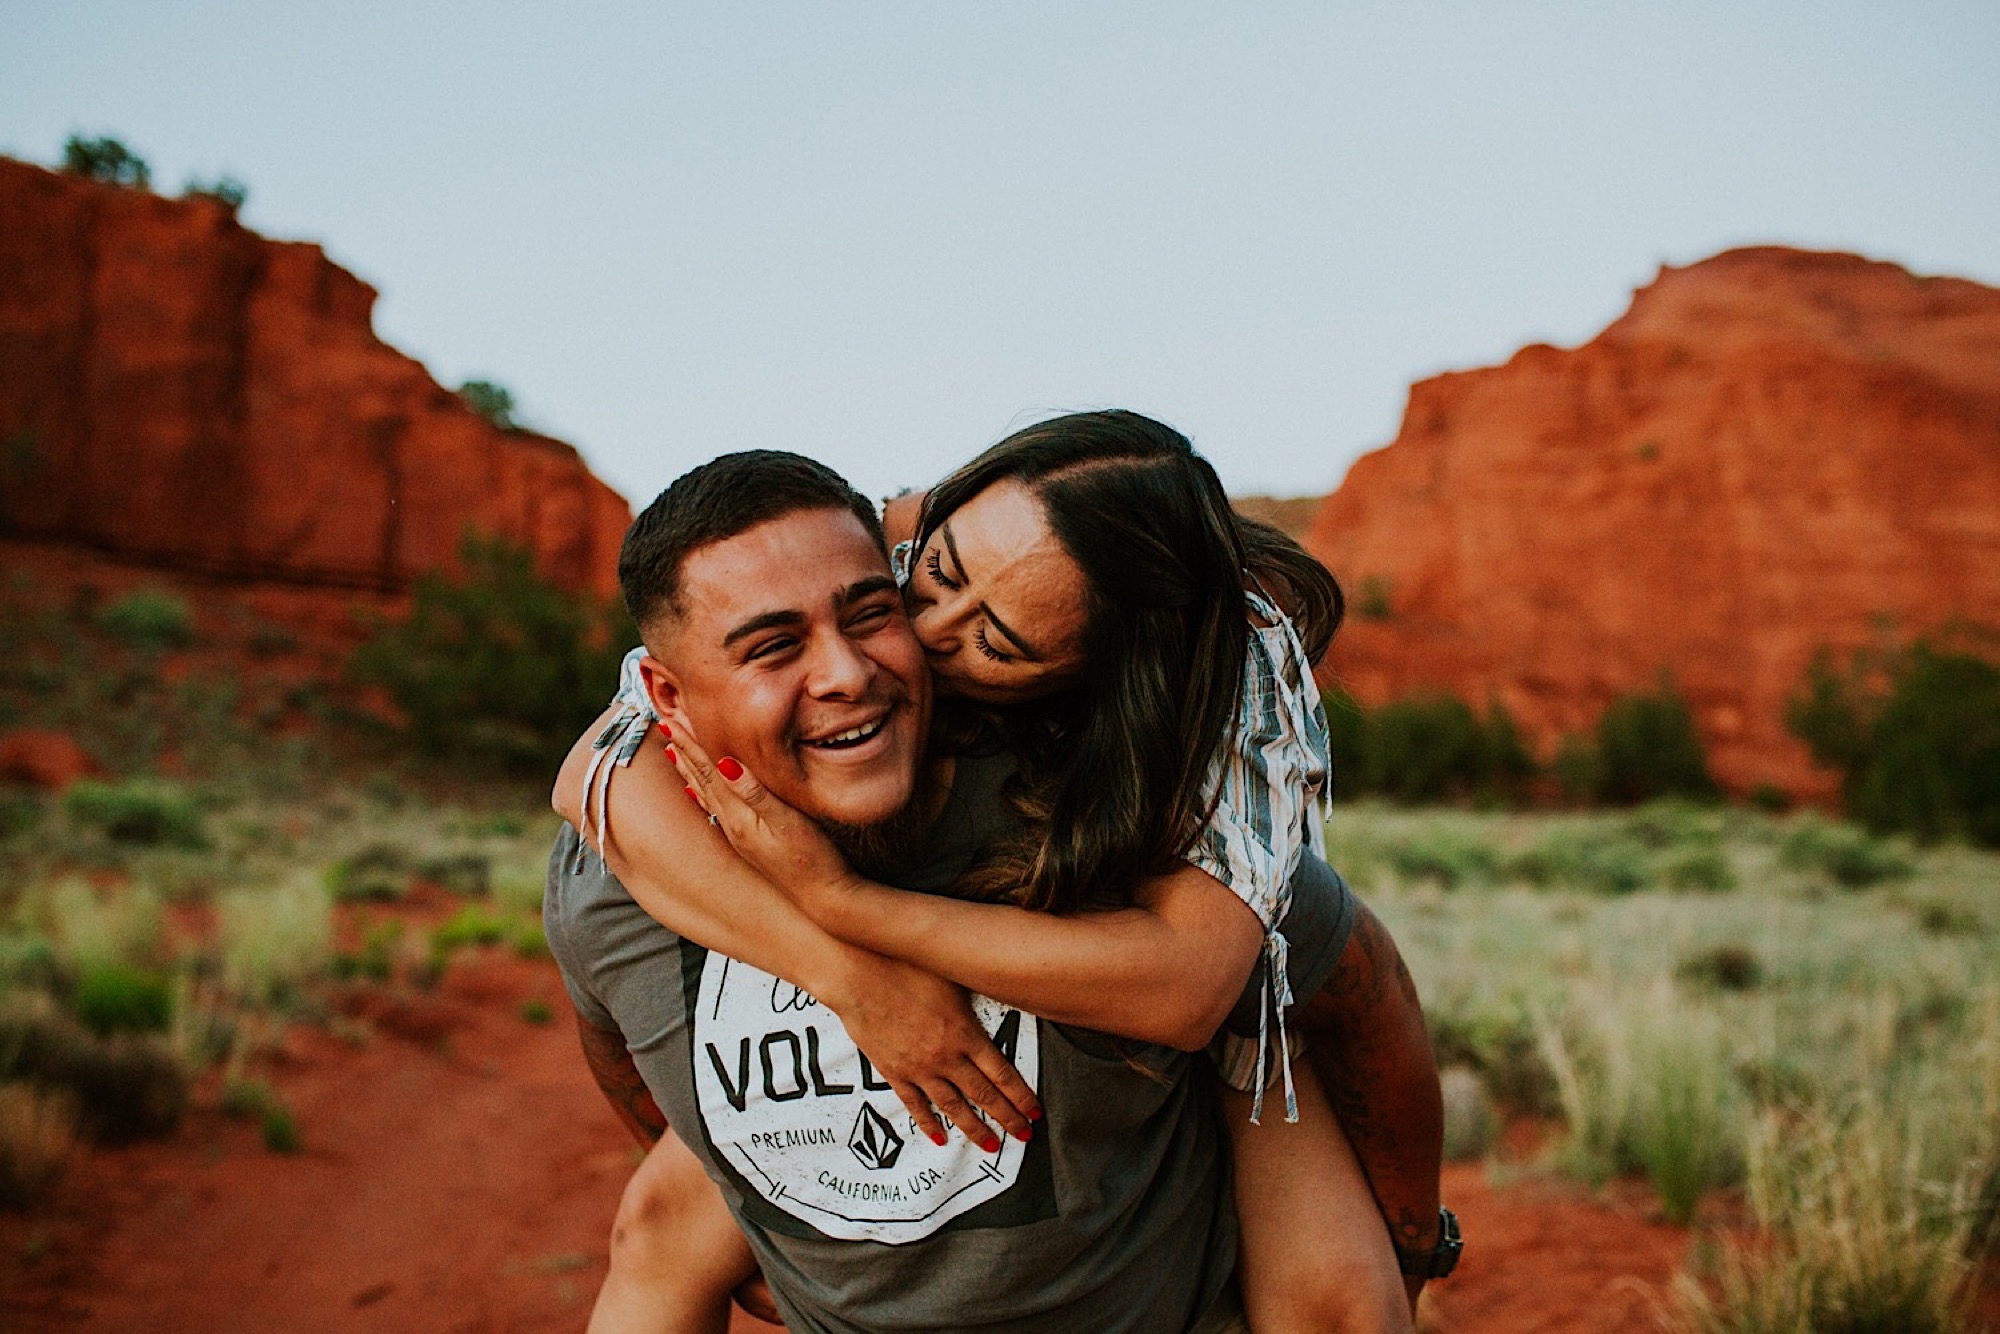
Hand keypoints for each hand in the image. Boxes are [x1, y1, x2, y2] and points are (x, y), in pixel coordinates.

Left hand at [665, 724, 854, 904]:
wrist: (822, 897)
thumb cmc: (811, 859)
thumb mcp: (786, 821)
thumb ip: (755, 793)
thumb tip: (725, 764)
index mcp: (739, 815)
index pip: (708, 771)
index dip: (690, 745)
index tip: (670, 721)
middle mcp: (732, 824)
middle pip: (700, 780)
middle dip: (683, 751)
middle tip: (664, 725)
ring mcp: (738, 834)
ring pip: (705, 794)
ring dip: (689, 770)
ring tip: (674, 752)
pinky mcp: (748, 842)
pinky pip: (715, 809)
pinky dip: (702, 793)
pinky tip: (698, 792)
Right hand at [825, 949, 1041, 1150]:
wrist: (858, 974)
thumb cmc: (905, 965)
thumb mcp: (952, 976)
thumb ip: (974, 997)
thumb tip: (998, 994)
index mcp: (965, 1032)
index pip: (1002, 1073)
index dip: (1021, 1095)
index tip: (1035, 1111)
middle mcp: (945, 1056)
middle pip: (984, 1095)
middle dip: (1007, 1117)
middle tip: (1024, 1134)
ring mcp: (919, 1068)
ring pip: (953, 1106)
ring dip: (974, 1128)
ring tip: (991, 1144)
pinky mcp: (894, 1071)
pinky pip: (915, 1104)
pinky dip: (929, 1122)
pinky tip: (940, 1137)